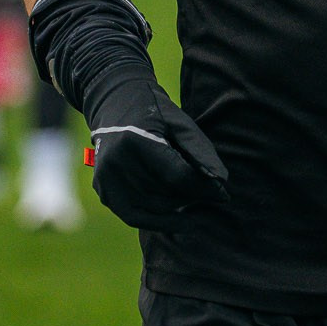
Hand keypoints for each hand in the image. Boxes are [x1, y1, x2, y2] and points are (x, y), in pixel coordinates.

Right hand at [84, 72, 229, 231]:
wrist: (116, 104)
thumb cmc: (154, 111)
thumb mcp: (180, 123)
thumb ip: (200, 151)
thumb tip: (221, 182)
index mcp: (135, 142)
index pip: (177, 176)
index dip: (203, 188)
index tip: (223, 194)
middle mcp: (116, 164)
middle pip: (165, 195)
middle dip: (193, 198)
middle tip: (212, 197)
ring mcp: (105, 179)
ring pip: (152, 208)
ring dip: (179, 210)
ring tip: (197, 203)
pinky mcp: (103, 190)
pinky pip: (134, 216)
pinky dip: (158, 221)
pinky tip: (179, 220)